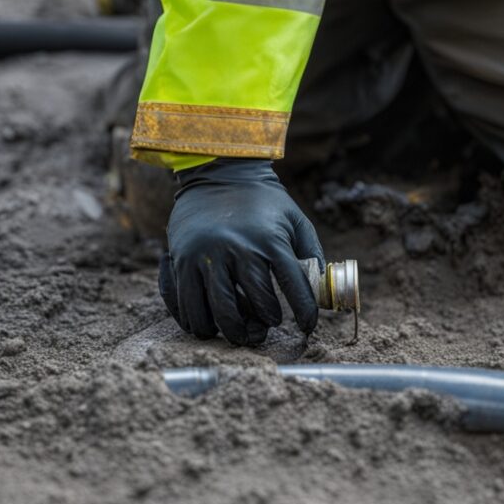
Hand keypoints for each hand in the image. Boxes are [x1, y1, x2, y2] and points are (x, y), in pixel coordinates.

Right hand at [158, 159, 323, 344]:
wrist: (218, 172)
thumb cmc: (263, 202)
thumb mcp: (295, 219)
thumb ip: (311, 253)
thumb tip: (323, 289)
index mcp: (269, 241)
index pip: (294, 288)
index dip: (305, 313)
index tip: (308, 326)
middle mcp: (236, 250)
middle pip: (252, 308)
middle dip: (262, 328)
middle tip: (264, 330)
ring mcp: (205, 257)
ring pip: (217, 314)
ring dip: (230, 331)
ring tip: (238, 332)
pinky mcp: (180, 261)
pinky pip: (187, 306)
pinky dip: (199, 322)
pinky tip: (211, 323)